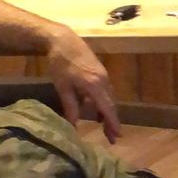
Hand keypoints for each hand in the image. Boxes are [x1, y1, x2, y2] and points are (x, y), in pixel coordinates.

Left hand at [46, 27, 120, 141]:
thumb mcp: (63, 86)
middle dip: (111, 122)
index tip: (118, 136)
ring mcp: (103, 74)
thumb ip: (70, 106)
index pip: (107, 108)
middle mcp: (103, 80)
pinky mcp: (99, 71)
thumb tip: (73, 125)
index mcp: (94, 85)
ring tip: (104, 127)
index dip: (112, 123)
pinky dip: (102, 102)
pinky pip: (104, 90)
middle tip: (112, 138)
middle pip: (110, 104)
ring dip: (106, 112)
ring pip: (108, 97)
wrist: (62, 39)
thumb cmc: (60, 63)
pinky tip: (95, 110)